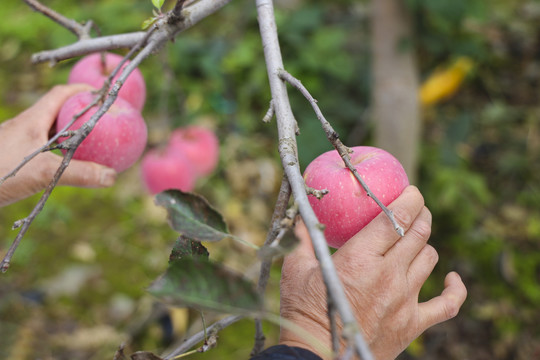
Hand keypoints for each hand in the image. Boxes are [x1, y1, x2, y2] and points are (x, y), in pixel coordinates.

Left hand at [0, 84, 115, 206]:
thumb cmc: (0, 172)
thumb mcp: (44, 173)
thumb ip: (80, 173)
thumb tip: (112, 176)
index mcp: (31, 120)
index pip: (60, 94)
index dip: (81, 90)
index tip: (100, 94)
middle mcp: (23, 127)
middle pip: (55, 111)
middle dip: (78, 112)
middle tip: (99, 121)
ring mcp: (15, 142)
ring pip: (47, 132)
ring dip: (67, 134)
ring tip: (87, 144)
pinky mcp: (10, 157)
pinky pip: (39, 149)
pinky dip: (55, 152)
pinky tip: (61, 166)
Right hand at [279, 186, 466, 358]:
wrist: (319, 357)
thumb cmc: (304, 313)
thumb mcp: (296, 271)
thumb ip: (302, 241)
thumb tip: (300, 218)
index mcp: (361, 258)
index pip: (397, 218)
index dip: (410, 199)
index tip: (411, 191)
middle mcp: (389, 275)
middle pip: (419, 233)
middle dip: (421, 214)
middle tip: (415, 209)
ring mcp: (405, 300)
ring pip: (430, 258)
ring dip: (425, 243)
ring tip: (417, 239)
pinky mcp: (413, 324)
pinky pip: (448, 304)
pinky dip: (455, 289)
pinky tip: (452, 279)